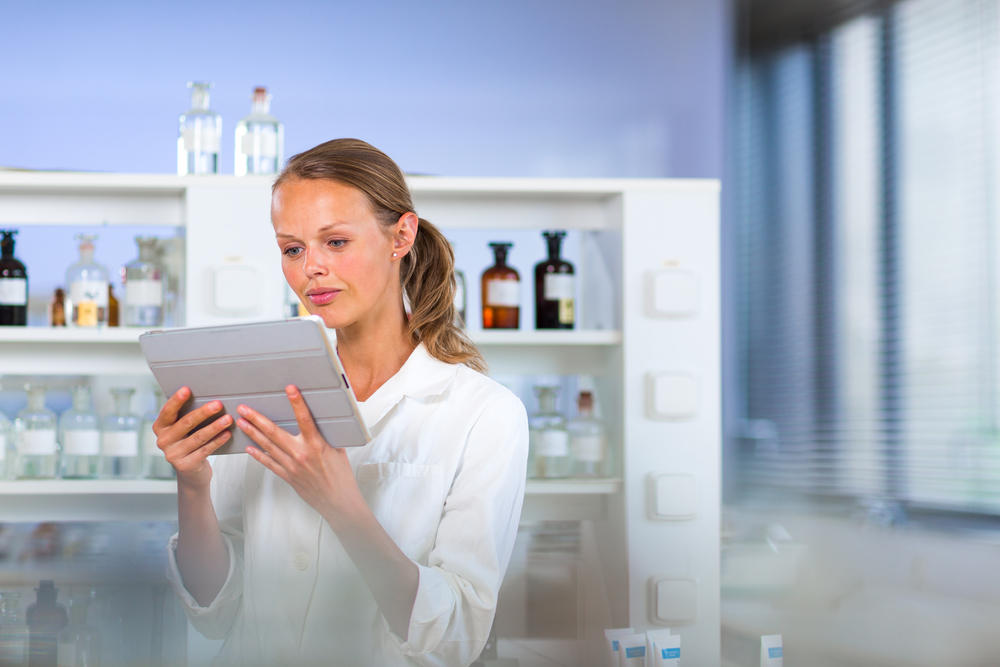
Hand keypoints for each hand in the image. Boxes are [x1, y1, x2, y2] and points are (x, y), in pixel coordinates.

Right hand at [153, 386, 233, 489]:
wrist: (190, 470)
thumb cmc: (189, 441)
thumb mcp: (184, 429)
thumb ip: (187, 415)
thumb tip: (207, 398)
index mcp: (160, 427)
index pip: (167, 411)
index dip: (177, 400)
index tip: (187, 389)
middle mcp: (163, 440)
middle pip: (185, 423)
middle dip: (203, 413)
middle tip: (218, 404)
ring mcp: (173, 454)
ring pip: (198, 437)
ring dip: (215, 427)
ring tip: (228, 419)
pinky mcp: (185, 465)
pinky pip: (205, 450)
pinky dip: (217, 441)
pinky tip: (227, 434)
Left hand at [236, 385, 365, 526]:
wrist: (338, 500)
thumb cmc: (341, 475)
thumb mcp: (338, 449)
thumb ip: (326, 435)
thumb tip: (320, 420)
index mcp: (317, 445)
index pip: (305, 419)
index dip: (297, 403)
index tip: (290, 389)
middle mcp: (301, 454)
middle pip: (274, 432)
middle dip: (257, 419)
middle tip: (244, 409)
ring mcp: (292, 466)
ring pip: (267, 446)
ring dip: (253, 433)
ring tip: (241, 423)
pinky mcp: (288, 476)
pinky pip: (269, 464)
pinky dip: (258, 456)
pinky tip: (248, 448)